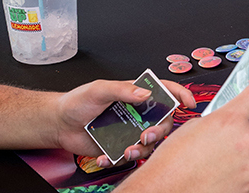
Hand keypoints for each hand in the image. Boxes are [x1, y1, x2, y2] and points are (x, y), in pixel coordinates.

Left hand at [52, 78, 195, 166]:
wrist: (59, 124)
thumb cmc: (77, 102)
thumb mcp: (99, 89)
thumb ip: (122, 90)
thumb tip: (145, 94)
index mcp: (135, 95)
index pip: (164, 91)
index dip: (180, 95)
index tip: (189, 102)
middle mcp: (136, 113)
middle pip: (163, 122)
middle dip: (159, 131)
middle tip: (147, 136)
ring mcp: (129, 131)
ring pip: (149, 144)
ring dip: (141, 150)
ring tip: (126, 151)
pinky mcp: (119, 146)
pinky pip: (129, 156)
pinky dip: (118, 159)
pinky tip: (106, 157)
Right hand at [121, 69, 248, 192]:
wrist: (165, 192)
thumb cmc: (172, 163)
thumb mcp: (193, 127)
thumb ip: (219, 118)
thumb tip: (229, 119)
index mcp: (229, 121)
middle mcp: (244, 141)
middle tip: (236, 125)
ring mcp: (248, 164)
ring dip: (244, 145)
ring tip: (219, 154)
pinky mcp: (248, 182)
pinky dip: (240, 165)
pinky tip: (221, 168)